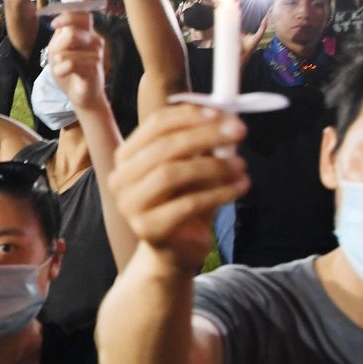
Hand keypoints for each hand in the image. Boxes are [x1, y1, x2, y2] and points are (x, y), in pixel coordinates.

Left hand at [46, 11, 107, 110]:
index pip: (82, 13)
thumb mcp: (59, 49)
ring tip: (62, 67)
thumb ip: (60, 33)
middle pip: (72, 30)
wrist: (80, 94)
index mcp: (86, 32)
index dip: (68, 14)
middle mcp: (94, 39)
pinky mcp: (94, 67)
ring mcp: (97, 53)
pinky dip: (60, 70)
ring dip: (58, 60)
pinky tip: (63, 74)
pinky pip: (70, 63)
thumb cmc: (69, 70)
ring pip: (68, 48)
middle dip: (57, 44)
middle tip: (56, 55)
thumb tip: (60, 16)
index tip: (54, 25)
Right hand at [108, 103, 249, 274]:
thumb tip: (228, 118)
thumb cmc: (184, 202)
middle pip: (164, 147)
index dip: (190, 115)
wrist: (175, 250)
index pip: (155, 125)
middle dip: (205, 135)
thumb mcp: (192, 167)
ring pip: (172, 174)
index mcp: (127, 156)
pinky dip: (219, 193)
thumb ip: (202, 144)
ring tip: (241, 165)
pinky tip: (240, 187)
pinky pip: (188, 204)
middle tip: (239, 131)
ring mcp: (130, 205)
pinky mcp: (148, 228)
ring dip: (213, 166)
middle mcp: (121, 178)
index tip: (222, 113)